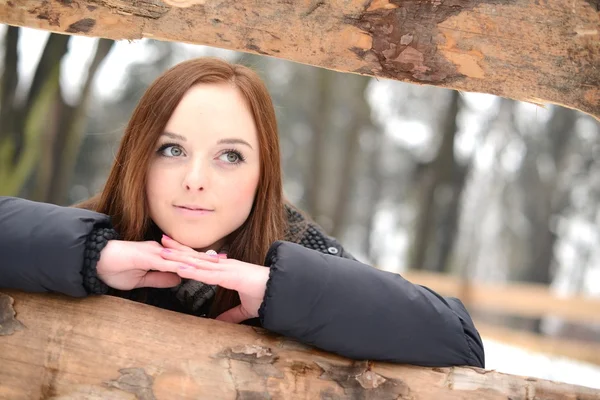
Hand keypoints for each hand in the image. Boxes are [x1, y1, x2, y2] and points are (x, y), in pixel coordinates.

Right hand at [96, 239, 218, 290]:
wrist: (94, 261)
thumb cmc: (115, 269)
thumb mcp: (141, 278)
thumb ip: (160, 278)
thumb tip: (179, 280)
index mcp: (161, 256)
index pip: (185, 259)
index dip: (202, 260)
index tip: (219, 262)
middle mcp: (160, 252)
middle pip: (188, 255)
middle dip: (207, 258)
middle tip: (227, 259)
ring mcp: (154, 253)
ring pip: (180, 257)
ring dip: (198, 260)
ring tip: (215, 263)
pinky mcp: (145, 258)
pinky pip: (165, 263)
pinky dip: (178, 266)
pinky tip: (190, 269)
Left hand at [160, 246, 268, 323]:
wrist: (282, 291)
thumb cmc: (267, 295)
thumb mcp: (245, 309)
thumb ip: (232, 315)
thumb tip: (218, 323)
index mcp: (227, 270)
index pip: (202, 261)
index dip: (186, 254)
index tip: (171, 249)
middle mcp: (225, 266)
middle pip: (196, 256)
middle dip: (178, 249)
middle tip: (160, 241)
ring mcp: (227, 269)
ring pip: (199, 263)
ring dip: (180, 257)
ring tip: (163, 252)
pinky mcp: (231, 276)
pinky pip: (208, 274)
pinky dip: (193, 271)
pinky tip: (180, 268)